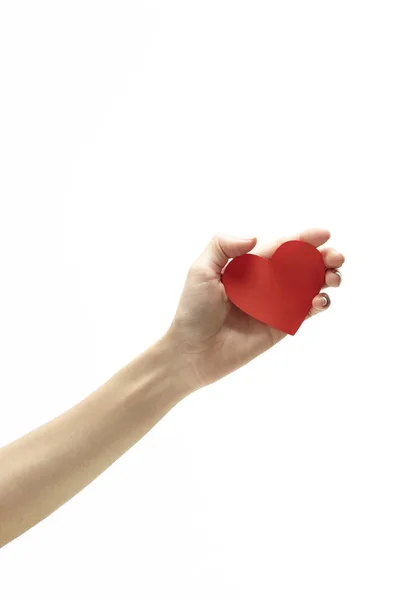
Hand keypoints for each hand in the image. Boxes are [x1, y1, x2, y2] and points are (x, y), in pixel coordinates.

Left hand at [167, 229, 343, 388]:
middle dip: (323, 257)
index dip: (304, 238)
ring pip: (311, 285)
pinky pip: (307, 311)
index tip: (324, 233)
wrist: (193, 352)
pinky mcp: (282, 324)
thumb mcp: (200, 271)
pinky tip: (319, 300)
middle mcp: (267, 281)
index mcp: (250, 264)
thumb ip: (222, 246)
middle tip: (337, 257)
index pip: (282, 246)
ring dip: (328, 277)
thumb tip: (254, 237)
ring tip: (334, 277)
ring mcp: (277, 303)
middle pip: (302, 263)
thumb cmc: (193, 310)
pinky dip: (319, 303)